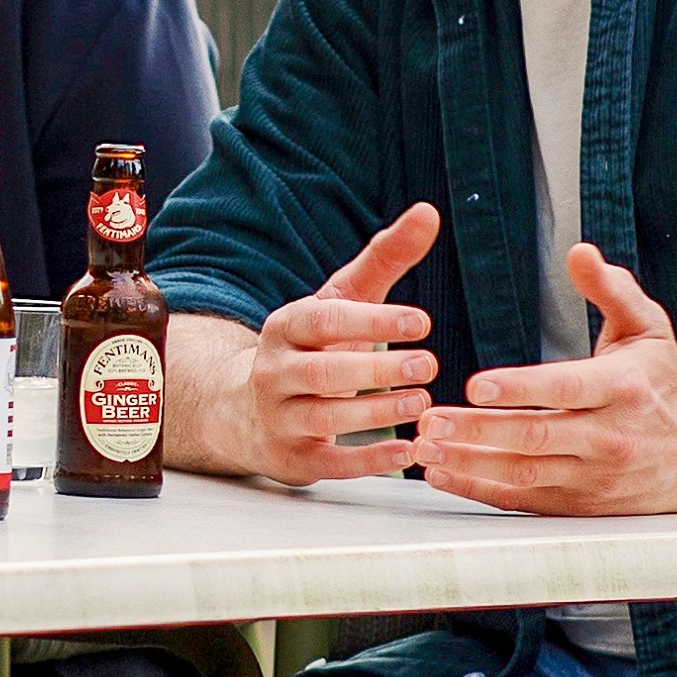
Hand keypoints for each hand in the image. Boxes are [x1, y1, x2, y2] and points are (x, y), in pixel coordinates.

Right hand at [240, 209, 441, 482]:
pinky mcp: (293, 460)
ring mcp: (280, 419)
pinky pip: (330, 464)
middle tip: (428, 365)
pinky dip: (368, 461)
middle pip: (322, 372)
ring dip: (376, 414)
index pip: (324, 322)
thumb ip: (384, 258)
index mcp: (286, 327)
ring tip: (423, 403)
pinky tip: (408, 452)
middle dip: (376, 370)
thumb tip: (429, 212)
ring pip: (324, 418)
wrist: (247, 410)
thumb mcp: (341, 300)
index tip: (421, 322)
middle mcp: (275, 372)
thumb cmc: (312, 347)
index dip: (371, 322)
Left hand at [415, 244, 676, 515]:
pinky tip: (442, 474)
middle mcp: (611, 437)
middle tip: (430, 419)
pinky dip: (479, 489)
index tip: (476, 383)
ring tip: (424, 446)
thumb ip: (612, 289)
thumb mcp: (648, 328)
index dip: (520, 388)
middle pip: (537, 437)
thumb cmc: (662, 383)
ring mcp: (595, 477)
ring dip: (470, 462)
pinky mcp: (581, 505)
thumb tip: (579, 252)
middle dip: (479, 430)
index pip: (567, 388)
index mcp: (624, 388)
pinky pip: (523, 501)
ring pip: (524, 474)